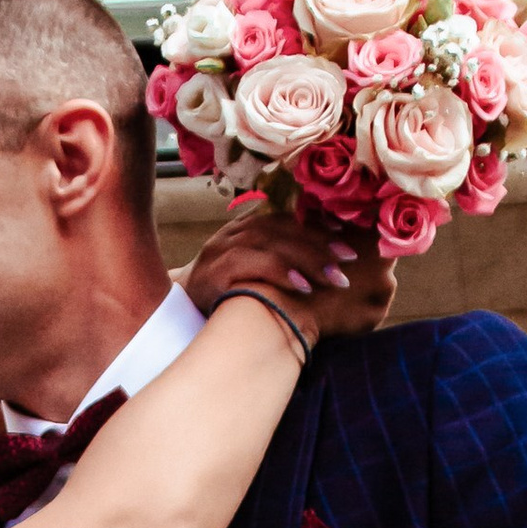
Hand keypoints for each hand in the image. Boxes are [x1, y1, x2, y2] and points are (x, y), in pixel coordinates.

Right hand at [184, 202, 395, 342]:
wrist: (176, 310)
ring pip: (270, 243)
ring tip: (334, 276)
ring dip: (306, 258)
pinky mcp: (213, 273)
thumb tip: (329, 260)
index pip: (287, 217)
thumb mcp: (252, 269)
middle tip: (350, 259)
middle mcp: (233, 233)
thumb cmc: (226, 292)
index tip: (348, 235)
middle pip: (282, 227)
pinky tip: (303, 286)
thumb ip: (280, 258)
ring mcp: (221, 251)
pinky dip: (280, 273)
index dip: (318, 224)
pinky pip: (250, 265)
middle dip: (319, 242)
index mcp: (245, 227)